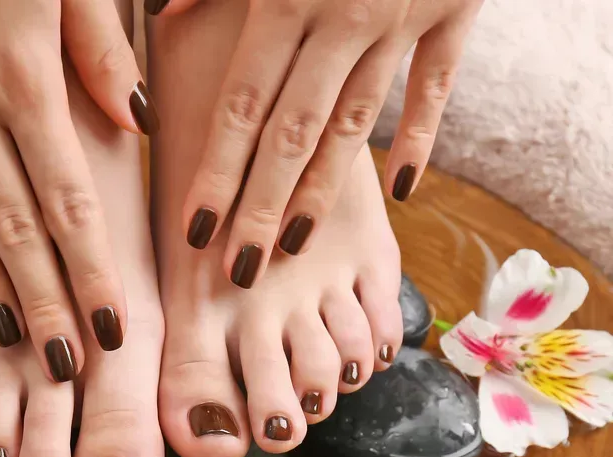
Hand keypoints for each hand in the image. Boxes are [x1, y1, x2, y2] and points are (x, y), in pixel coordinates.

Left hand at [149, 0, 481, 287]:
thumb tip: (161, 14)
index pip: (242, 106)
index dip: (217, 173)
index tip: (195, 232)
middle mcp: (342, 19)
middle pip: (294, 135)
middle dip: (263, 208)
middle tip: (239, 271)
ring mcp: (403, 20)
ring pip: (356, 127)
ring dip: (324, 193)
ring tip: (295, 247)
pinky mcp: (456, 11)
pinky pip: (437, 88)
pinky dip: (420, 140)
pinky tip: (401, 194)